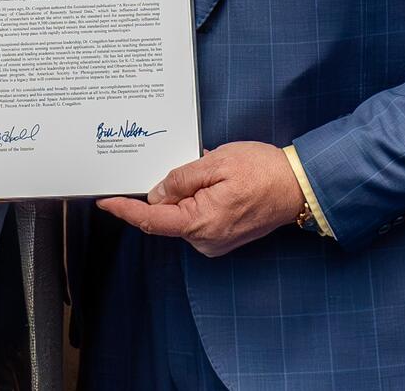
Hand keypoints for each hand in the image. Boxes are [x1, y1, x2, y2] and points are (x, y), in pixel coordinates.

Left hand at [96, 141, 303, 256]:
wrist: (299, 187)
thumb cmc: (262, 171)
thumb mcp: (216, 163)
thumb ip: (181, 179)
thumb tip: (156, 193)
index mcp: (201, 222)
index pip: (151, 219)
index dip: (125, 210)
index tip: (105, 201)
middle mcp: (205, 240)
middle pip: (167, 215)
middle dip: (169, 190)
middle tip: (195, 165)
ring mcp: (215, 242)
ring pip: (182, 215)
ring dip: (188, 193)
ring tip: (215, 172)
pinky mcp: (223, 238)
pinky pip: (197, 218)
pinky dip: (198, 199)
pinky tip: (219, 183)